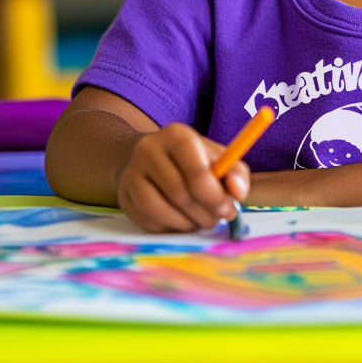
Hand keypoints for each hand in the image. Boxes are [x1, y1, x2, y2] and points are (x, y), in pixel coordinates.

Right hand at [116, 123, 250, 231]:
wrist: (152, 157)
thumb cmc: (193, 160)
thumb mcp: (218, 158)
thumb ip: (235, 173)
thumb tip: (238, 192)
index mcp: (177, 135)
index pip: (196, 170)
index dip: (214, 196)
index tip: (228, 210)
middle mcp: (149, 149)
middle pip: (178, 192)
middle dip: (203, 213)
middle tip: (216, 219)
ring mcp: (132, 172)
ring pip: (158, 208)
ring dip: (185, 223)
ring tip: (199, 221)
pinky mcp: (123, 194)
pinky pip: (145, 220)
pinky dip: (168, 227)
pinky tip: (180, 221)